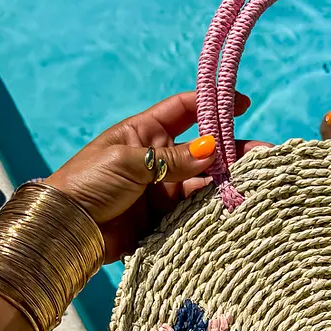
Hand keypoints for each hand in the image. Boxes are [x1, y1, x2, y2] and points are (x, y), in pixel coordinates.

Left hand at [47, 91, 262, 262]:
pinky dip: (212, 208)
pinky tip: (234, 205)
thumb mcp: (130, 161)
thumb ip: (174, 159)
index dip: (213, 104)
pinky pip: (194, 211)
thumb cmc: (89, 181)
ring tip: (257, 182)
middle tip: (264, 155)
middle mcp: (157, 159)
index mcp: (144, 132)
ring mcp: (161, 189)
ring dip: (228, 181)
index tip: (243, 103)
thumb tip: (214, 149)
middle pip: (202, 149)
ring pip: (203, 181)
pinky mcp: (163, 218)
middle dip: (233, 150)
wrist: (67, 227)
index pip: (184, 110)